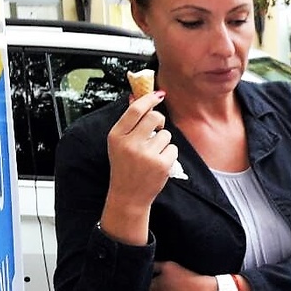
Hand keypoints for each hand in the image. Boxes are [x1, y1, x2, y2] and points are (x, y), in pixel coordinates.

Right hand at [100, 91, 175, 244]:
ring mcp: (146, 154)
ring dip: (163, 142)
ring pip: (166, 134)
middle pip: (155, 117)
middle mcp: (130, 144)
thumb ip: (128, 122)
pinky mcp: (161, 164)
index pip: (136, 110)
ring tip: (152, 154)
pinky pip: (173, 148)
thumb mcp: (118, 143)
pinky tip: (158, 163)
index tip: (158, 95)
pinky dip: (169, 154)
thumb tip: (137, 97)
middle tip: (156, 129)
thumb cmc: (124, 167)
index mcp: (116, 136)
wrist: (128, 195)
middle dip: (159, 121)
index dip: (149, 99)